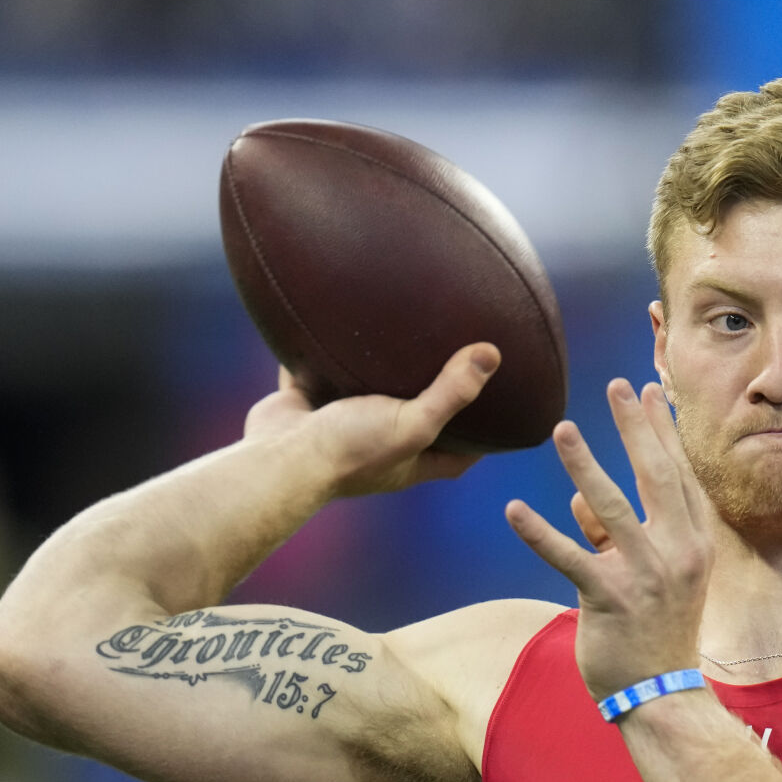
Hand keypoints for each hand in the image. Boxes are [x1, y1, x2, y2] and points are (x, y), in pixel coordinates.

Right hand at [242, 343, 495, 496]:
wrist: (277, 459)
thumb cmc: (349, 451)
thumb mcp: (411, 424)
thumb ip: (451, 393)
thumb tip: (492, 354)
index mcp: (412, 460)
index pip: (462, 452)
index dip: (484, 434)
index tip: (505, 407)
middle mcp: (381, 445)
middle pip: (418, 418)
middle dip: (435, 394)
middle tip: (459, 357)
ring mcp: (343, 425)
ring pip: (369, 393)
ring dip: (383, 371)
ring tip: (406, 333)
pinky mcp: (309, 404)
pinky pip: (320, 372)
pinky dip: (328, 352)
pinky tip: (342, 320)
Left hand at [506, 379, 710, 699]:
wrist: (661, 692)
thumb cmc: (656, 630)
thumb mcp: (651, 575)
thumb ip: (616, 533)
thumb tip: (578, 497)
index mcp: (693, 542)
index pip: (678, 474)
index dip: (662, 431)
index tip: (648, 390)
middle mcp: (676, 552)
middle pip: (654, 477)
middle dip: (635, 428)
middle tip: (614, 386)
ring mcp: (644, 576)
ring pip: (611, 508)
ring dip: (585, 465)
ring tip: (562, 429)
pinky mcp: (608, 601)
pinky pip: (569, 558)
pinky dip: (539, 533)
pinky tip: (513, 509)